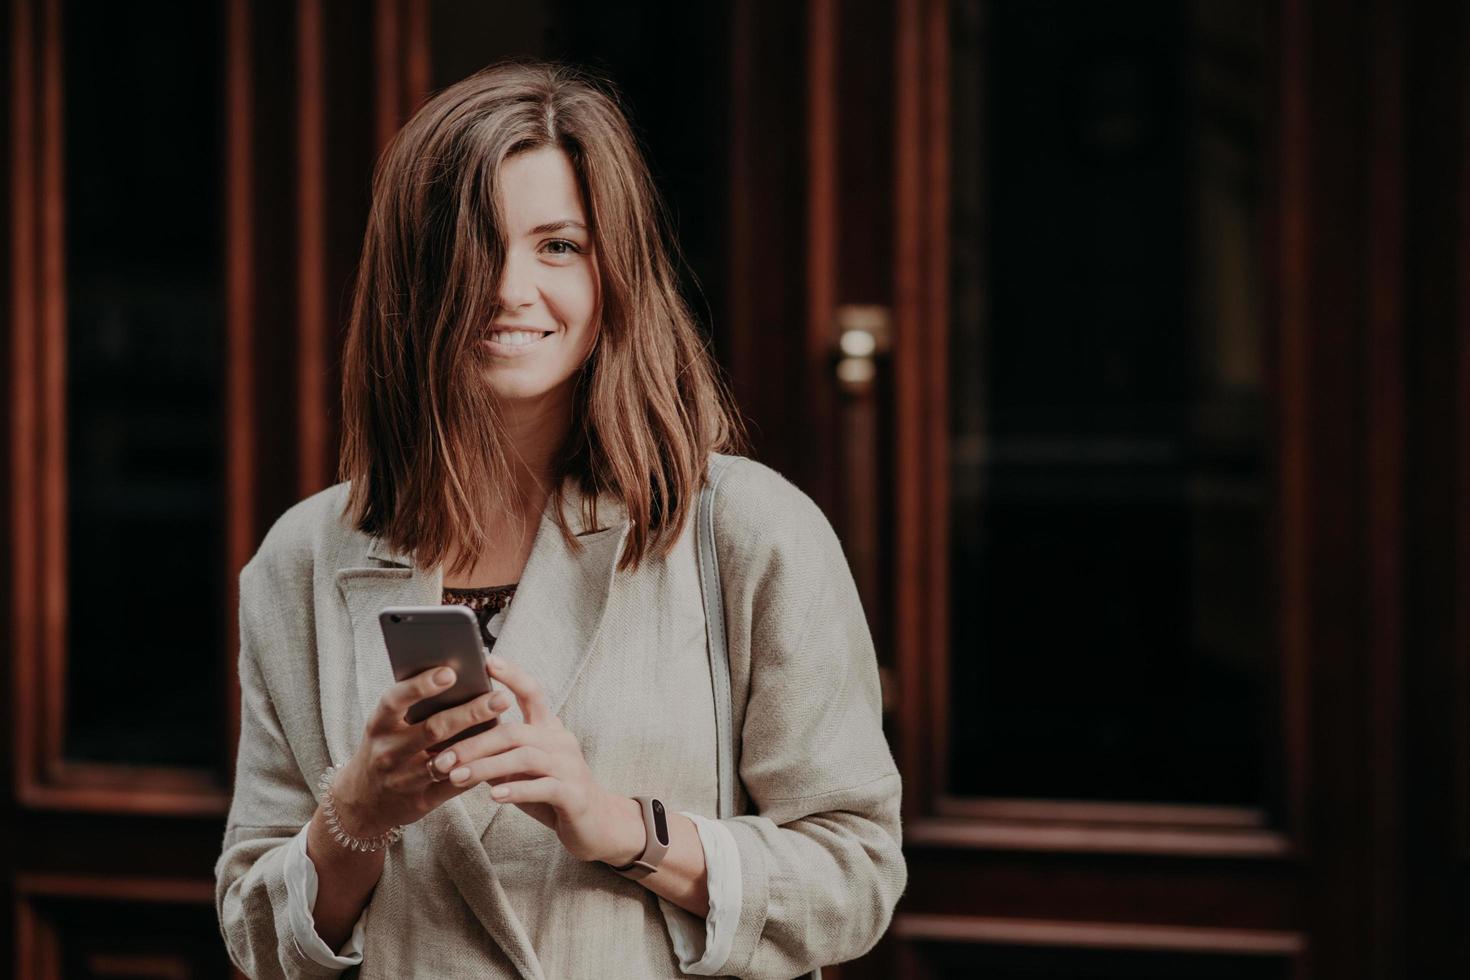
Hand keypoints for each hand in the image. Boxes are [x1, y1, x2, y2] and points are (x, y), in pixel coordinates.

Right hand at [331, 662, 512, 837]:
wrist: (363, 800)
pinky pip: (454, 786)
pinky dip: (478, 770)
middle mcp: (388, 752)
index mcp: (378, 725)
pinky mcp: (420, 802)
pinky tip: (499, 755)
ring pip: (447, 761)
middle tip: (501, 697)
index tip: (450, 671)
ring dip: (478, 744)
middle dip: (470, 713)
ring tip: (507, 726)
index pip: (396, 701)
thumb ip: (412, 705)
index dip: (421, 686)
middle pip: (433, 730)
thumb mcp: (386, 725)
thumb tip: (456, 673)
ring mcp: (403, 780)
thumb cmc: (385, 747)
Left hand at [439, 653, 642, 865]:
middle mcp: (561, 741)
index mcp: (549, 729)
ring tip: (457, 777)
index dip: (512, 675)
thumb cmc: (552, 791)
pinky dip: (516, 790)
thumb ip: (500, 753)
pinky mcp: (574, 794)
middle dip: (474, 744)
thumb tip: (453, 744)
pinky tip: (493, 796)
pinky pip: (542, 787)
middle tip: (442, 759)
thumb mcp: (524, 768)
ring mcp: (570, 767)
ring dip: (486, 767)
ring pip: (524, 758)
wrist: (596, 824)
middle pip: (514, 732)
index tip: (487, 661)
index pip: (532, 692)